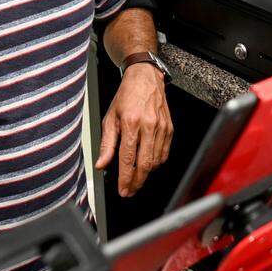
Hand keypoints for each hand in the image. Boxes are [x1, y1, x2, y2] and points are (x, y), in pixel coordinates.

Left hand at [96, 63, 172, 196]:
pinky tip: (148, 165)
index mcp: (130, 123)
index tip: (122, 190)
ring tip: (136, 179)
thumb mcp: (110, 118)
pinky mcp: (170, 128)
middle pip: (145, 164)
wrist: (145, 78)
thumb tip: (101, 164)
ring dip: (146, 174)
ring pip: (156, 161)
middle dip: (137, 182)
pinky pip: (164, 153)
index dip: (125, 178)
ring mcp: (161, 127)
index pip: (128, 158)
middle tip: (130, 191)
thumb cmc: (127, 96)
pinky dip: (156, 163)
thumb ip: (106, 144)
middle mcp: (148, 125)